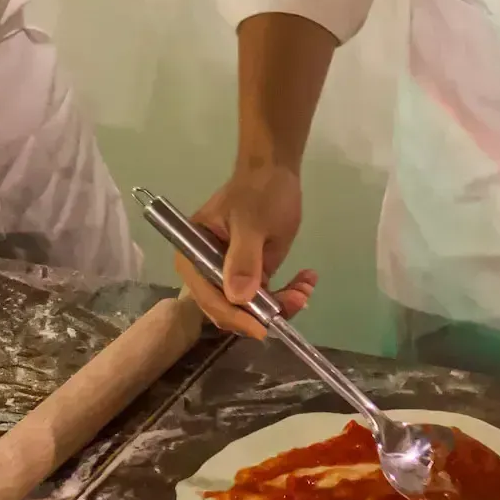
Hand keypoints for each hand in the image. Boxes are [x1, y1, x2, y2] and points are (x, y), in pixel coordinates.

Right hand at [173, 161, 315, 340]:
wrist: (276, 171)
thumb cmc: (258, 191)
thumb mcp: (252, 223)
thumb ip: (243, 259)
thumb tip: (238, 297)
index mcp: (192, 255)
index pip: (209, 296)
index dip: (234, 316)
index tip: (262, 328)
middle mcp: (205, 269)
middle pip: (229, 306)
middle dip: (263, 310)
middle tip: (298, 299)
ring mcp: (228, 272)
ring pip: (250, 306)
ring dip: (281, 302)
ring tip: (306, 287)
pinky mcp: (250, 272)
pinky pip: (265, 294)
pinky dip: (288, 292)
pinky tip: (307, 280)